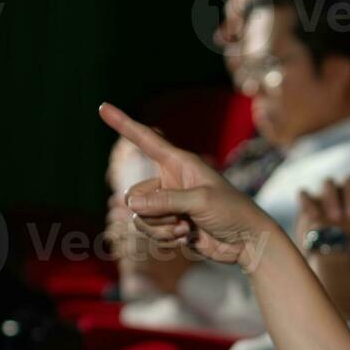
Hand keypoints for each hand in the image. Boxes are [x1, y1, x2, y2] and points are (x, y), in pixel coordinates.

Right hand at [101, 103, 276, 269]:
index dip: (124, 123)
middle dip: (151, 211)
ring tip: (186, 228)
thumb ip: (166, 201)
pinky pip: (148, 230)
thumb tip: (133, 205)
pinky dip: (164, 237)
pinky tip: (187, 237)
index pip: (146, 139)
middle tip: (180, 217)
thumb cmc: (231, 212)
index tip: (103, 107)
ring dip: (160, 227)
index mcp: (180, 163)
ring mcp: (168, 204)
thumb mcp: (201, 201)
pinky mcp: (169, 224)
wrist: (247, 242)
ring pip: (139, 215)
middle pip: (135, 194)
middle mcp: (170, 180)